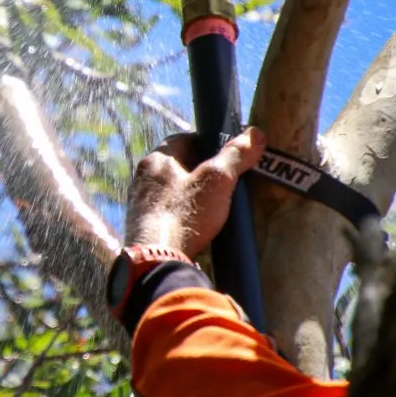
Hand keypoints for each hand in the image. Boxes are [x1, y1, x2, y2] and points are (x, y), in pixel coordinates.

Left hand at [125, 127, 265, 258]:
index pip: (184, 139)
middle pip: (178, 166)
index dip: (208, 143)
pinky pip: (167, 215)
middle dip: (201, 172)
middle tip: (224, 183)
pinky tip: (197, 229)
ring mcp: (140, 205)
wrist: (156, 262)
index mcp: (156, 160)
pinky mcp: (143, 229)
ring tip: (214, 208)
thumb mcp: (217, 181)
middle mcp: (142, 179)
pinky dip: (183, 218)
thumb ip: (235, 156)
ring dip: (192, 197)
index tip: (226, 155)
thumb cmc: (184, 216)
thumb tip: (255, 134)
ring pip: (172, 192)